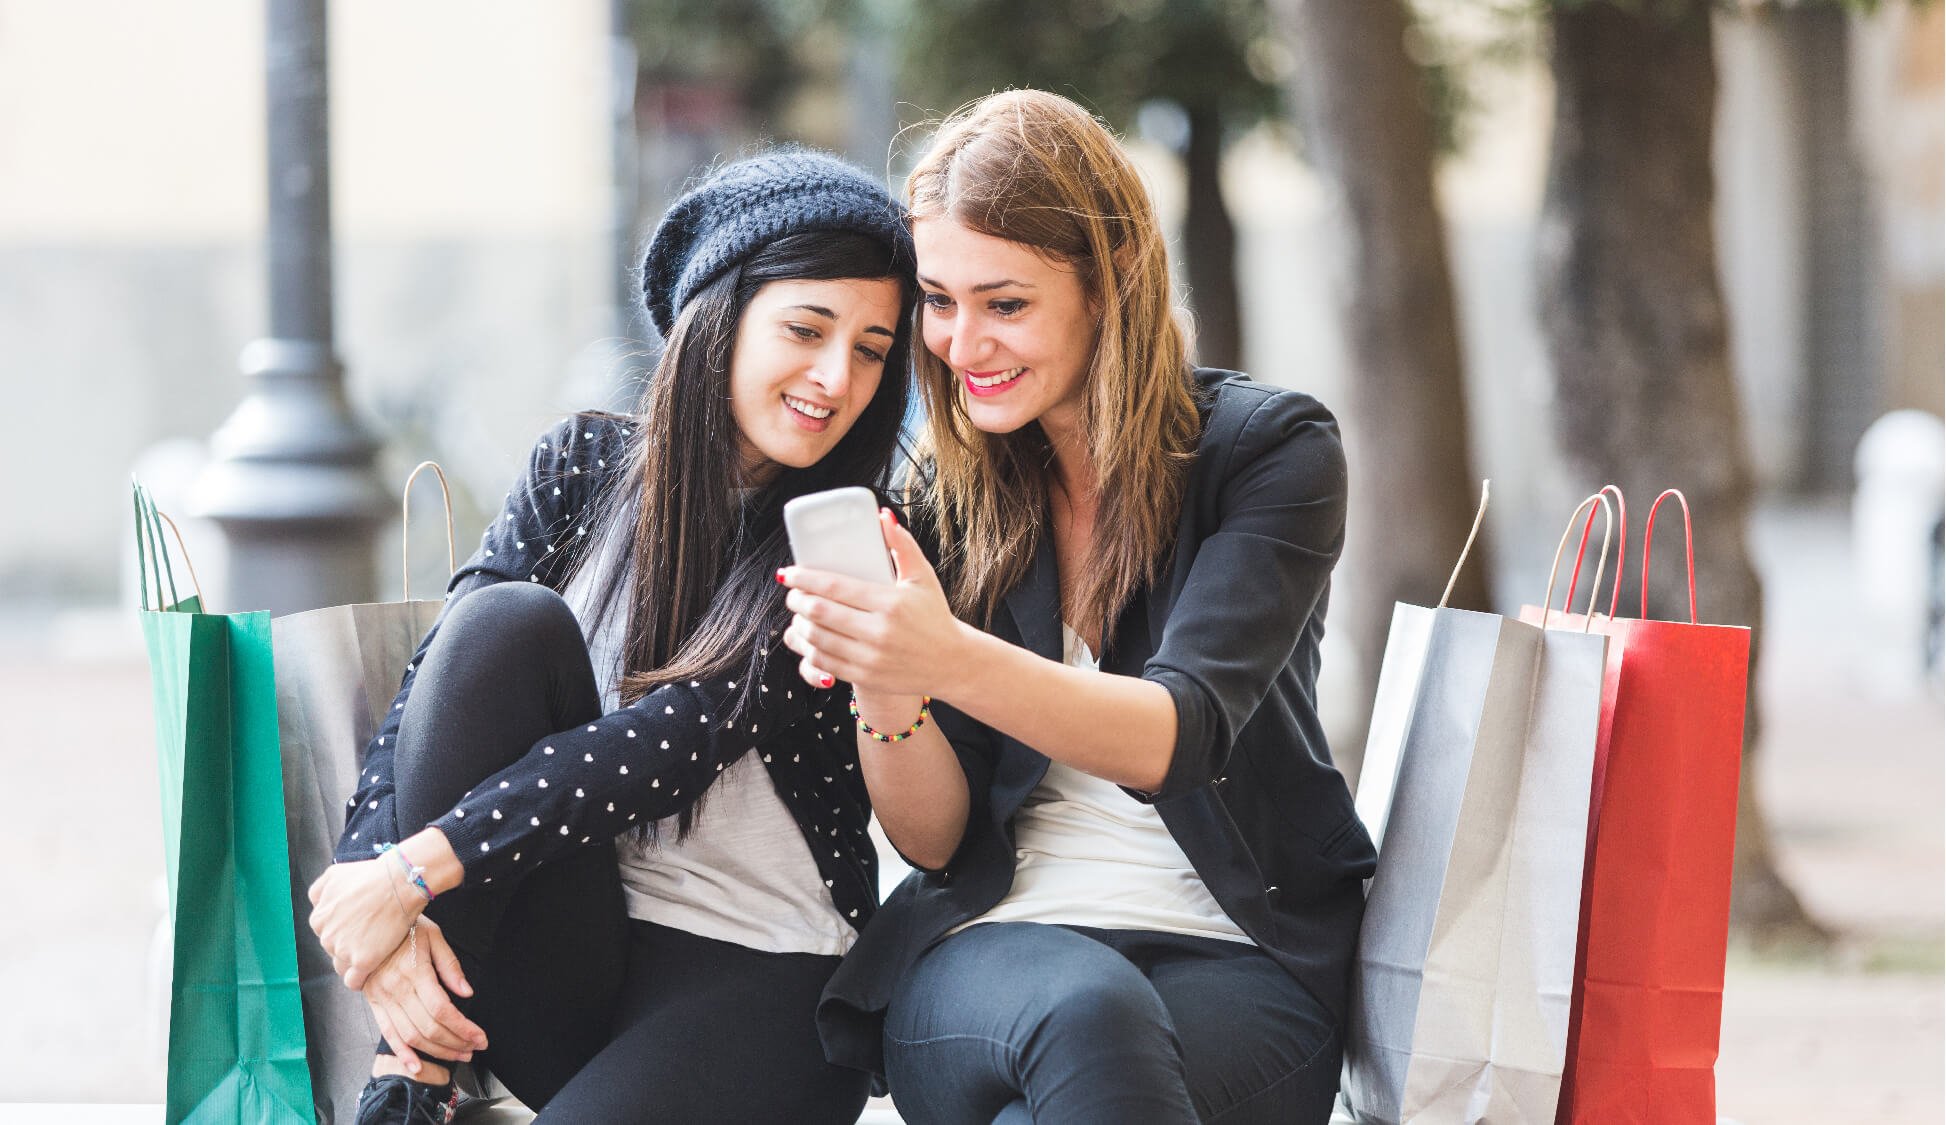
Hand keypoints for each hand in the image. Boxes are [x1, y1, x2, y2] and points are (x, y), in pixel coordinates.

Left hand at [308, 855, 421, 990]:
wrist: (398, 882)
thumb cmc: (371, 875)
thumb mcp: (334, 874)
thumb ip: (319, 891)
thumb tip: (318, 904)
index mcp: (318, 919)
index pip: (326, 934)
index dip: (344, 930)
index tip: (359, 925)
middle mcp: (326, 937)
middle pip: (334, 950)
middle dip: (349, 944)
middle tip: (371, 934)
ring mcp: (343, 950)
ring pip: (343, 966)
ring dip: (355, 960)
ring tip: (375, 949)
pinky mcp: (363, 961)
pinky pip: (354, 981)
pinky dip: (360, 979)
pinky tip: (370, 970)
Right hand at [363, 918, 486, 1073]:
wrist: (366, 921)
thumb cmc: (406, 926)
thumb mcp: (434, 936)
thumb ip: (451, 966)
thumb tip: (467, 993)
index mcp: (415, 971)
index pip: (442, 1010)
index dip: (463, 1028)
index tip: (480, 1037)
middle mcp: (397, 988)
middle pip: (429, 1027)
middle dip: (455, 1043)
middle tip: (475, 1049)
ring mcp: (383, 998)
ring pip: (411, 1035)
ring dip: (436, 1051)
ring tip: (458, 1056)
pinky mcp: (374, 1003)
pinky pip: (388, 1033)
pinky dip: (402, 1053)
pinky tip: (416, 1066)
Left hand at [781, 510, 966, 699]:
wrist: (951, 662)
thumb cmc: (934, 616)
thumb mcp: (923, 577)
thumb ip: (902, 545)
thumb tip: (882, 517)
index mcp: (890, 603)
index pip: (834, 587)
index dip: (805, 578)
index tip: (790, 573)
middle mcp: (879, 632)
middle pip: (820, 612)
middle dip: (797, 600)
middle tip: (792, 592)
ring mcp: (870, 658)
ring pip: (817, 638)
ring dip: (800, 623)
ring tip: (800, 613)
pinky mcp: (866, 677)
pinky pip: (825, 663)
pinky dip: (810, 649)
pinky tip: (809, 637)